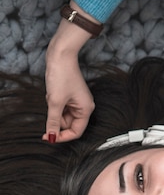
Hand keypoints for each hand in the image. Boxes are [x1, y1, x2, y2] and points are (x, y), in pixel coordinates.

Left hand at [43, 2, 96, 141]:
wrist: (61, 57)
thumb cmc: (62, 76)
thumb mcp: (55, 102)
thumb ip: (53, 122)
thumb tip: (51, 137)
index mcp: (86, 109)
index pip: (76, 131)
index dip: (62, 136)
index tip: (49, 137)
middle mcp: (84, 107)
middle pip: (70, 124)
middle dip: (56, 120)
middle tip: (48, 112)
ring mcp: (78, 101)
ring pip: (64, 116)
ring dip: (54, 111)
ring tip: (52, 98)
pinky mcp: (71, 96)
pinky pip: (61, 108)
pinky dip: (54, 104)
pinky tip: (52, 94)